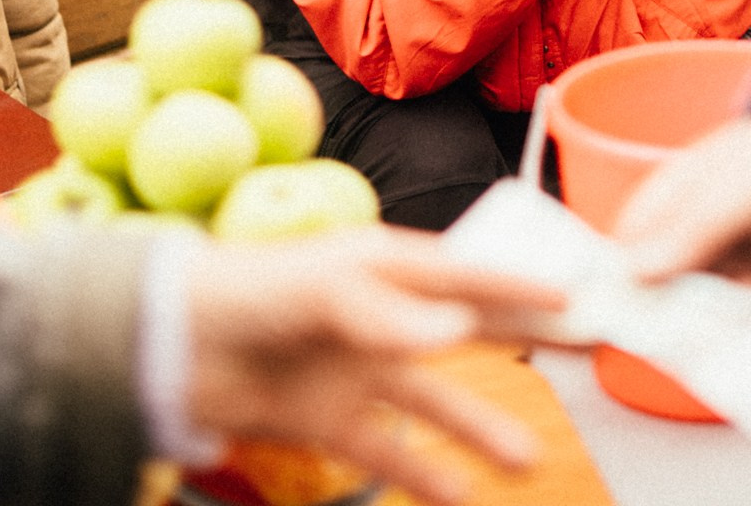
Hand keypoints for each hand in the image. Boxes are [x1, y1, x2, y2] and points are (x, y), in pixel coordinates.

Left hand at [183, 227, 565, 504]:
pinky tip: (463, 497)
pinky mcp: (329, 418)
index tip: (573, 292)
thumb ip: (387, 314)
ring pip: (436, 403)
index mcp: (381, 267)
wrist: (166, 344)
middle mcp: (380, 318)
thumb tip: (458, 332)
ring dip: (481, 430)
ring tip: (527, 462)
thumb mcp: (320, 289)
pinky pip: (389, 450)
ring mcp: (357, 371)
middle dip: (523, 342)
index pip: (465, 273)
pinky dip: (426, 474)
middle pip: (468, 330)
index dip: (517, 283)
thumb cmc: (242, 290)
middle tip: (583, 351)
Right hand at [615, 105, 750, 313]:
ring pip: (707, 323)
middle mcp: (696, 249)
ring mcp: (735, 278)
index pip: (626, 253)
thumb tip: (634, 273)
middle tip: (694, 329)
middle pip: (663, 299)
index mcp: (672, 206)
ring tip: (749, 312)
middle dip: (674, 321)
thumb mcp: (741, 187)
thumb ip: (692, 228)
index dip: (618, 287)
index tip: (619, 321)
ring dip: (720, 332)